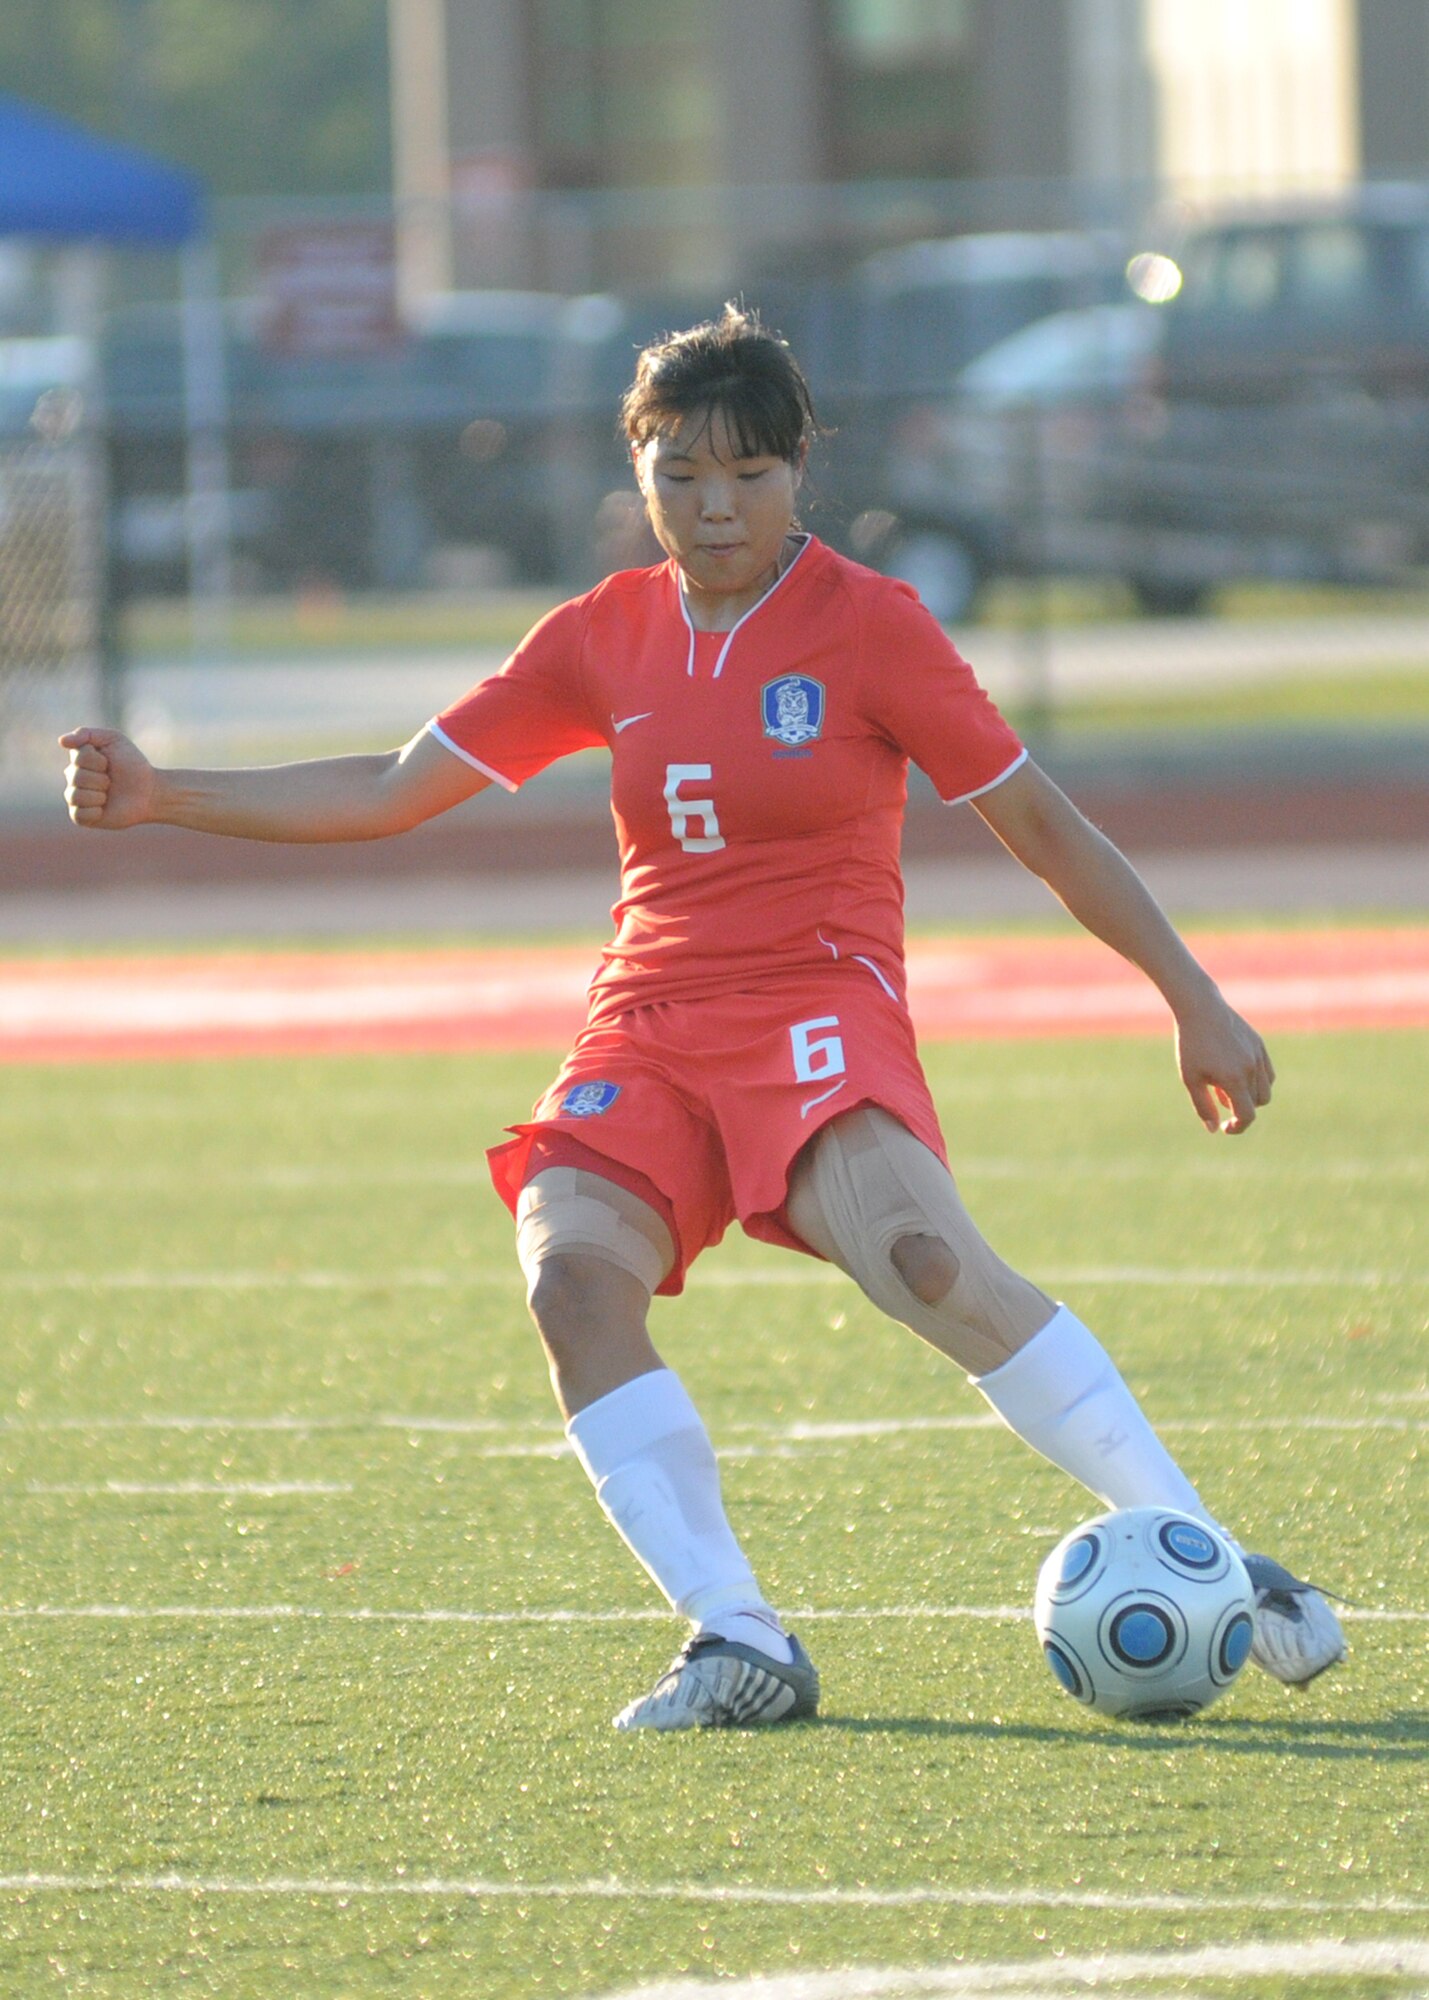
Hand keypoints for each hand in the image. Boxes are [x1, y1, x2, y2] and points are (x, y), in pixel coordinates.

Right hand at [60, 727, 157, 830]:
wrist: (149, 791)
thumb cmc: (132, 764)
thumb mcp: (114, 739)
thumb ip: (88, 734)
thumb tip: (61, 741)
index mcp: (77, 758)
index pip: (79, 757)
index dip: (98, 760)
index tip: (109, 762)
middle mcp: (72, 777)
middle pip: (76, 777)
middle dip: (101, 779)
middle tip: (112, 781)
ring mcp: (75, 797)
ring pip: (76, 796)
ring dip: (99, 794)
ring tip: (108, 794)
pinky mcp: (81, 817)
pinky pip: (78, 814)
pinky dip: (95, 811)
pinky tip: (104, 808)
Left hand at [1174, 989, 1274, 1134]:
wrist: (1200, 1008)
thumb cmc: (1190, 1045)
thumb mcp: (1190, 1078)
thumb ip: (1203, 1106)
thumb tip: (1214, 1129)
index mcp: (1234, 1079)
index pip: (1247, 1115)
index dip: (1237, 1127)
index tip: (1224, 1127)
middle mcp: (1251, 1069)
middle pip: (1258, 1104)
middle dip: (1242, 1109)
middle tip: (1220, 1100)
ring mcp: (1259, 1056)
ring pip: (1266, 1089)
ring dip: (1251, 1095)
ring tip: (1226, 1085)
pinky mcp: (1260, 1045)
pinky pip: (1268, 1072)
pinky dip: (1258, 1080)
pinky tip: (1237, 1073)